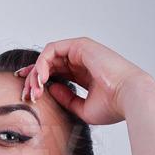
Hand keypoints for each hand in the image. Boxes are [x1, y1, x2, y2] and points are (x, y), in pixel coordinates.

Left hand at [15, 36, 152, 124]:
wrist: (128, 98)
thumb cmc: (112, 107)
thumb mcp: (82, 108)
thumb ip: (66, 99)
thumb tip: (49, 89)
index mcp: (83, 74)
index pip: (55, 73)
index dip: (38, 81)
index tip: (27, 94)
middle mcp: (81, 60)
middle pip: (48, 64)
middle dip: (32, 80)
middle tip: (26, 96)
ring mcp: (81, 51)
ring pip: (47, 57)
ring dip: (36, 74)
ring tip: (34, 91)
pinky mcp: (80, 45)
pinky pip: (52, 50)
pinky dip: (42, 63)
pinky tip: (41, 80)